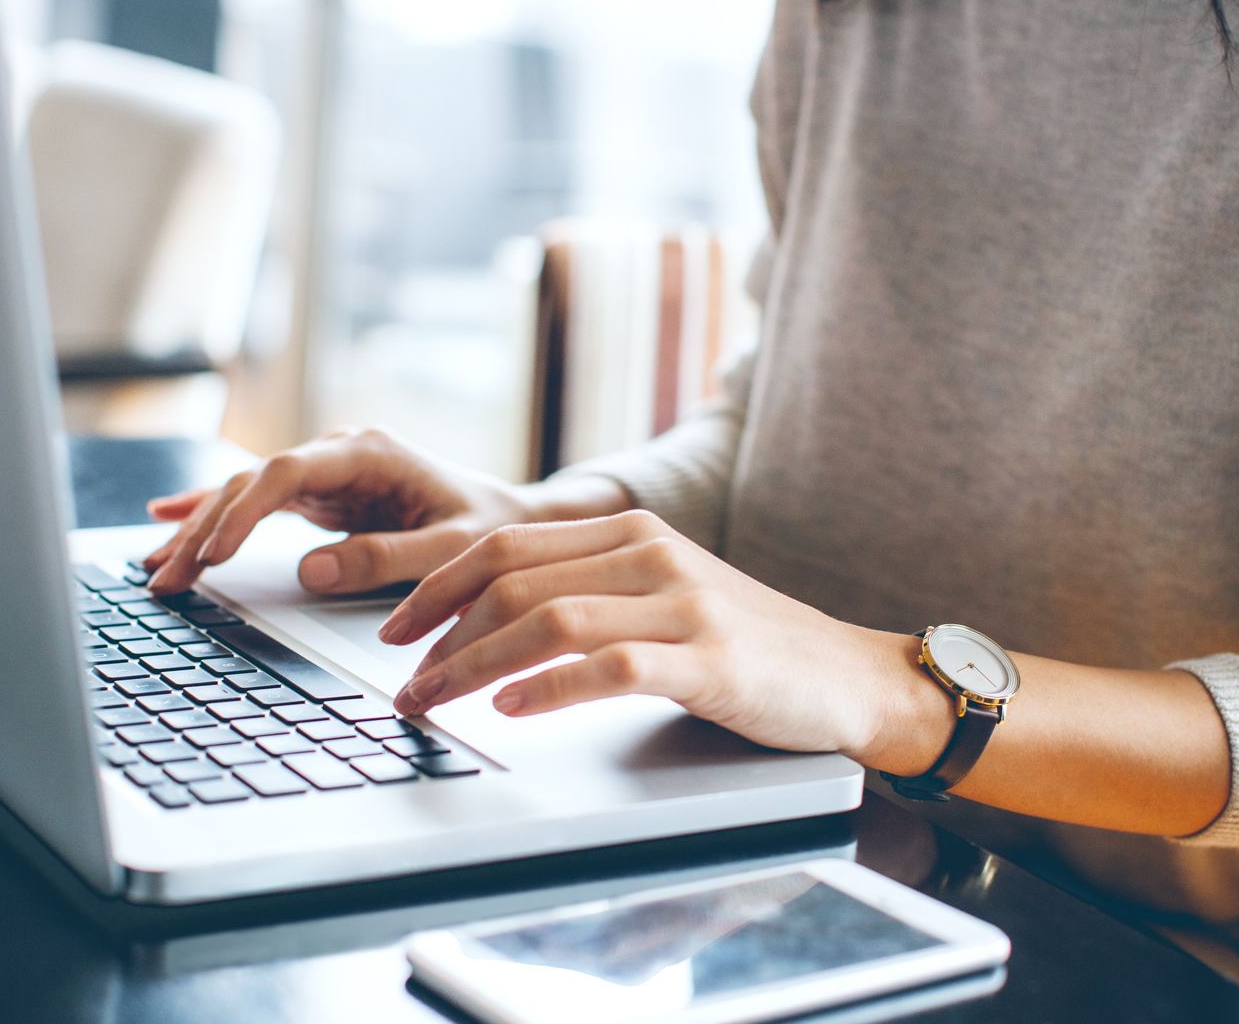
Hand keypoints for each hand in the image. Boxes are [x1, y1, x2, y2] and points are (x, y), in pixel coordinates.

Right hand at [143, 427, 627, 595]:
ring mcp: (328, 472)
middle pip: (253, 482)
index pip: (288, 472)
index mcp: (371, 453)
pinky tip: (166, 519)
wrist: (512, 520)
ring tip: (154, 569)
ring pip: (246, 493)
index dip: (243, 510)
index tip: (212, 552)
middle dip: (204, 529)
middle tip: (165, 577)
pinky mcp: (322, 495)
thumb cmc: (490, 530)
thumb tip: (309, 571)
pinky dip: (213, 513)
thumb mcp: (451, 549)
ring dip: (199, 529)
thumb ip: (387, 559)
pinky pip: (257, 502)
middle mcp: (341, 453)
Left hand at [382, 510, 934, 763]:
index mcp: (631, 532)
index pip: (507, 545)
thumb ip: (590, 590)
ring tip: (435, 700)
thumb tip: (488, 621)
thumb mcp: (662, 595)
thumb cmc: (742, 644)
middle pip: (514, 579)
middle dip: (440, 632)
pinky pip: (610, 666)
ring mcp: (682, 604)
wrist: (843, 674)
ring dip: (475, 664)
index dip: (438, 586)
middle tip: (403, 681)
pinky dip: (549, 687)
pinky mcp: (708, 659)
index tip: (395, 629)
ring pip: (550, 620)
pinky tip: (512, 707)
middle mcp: (651, 554)